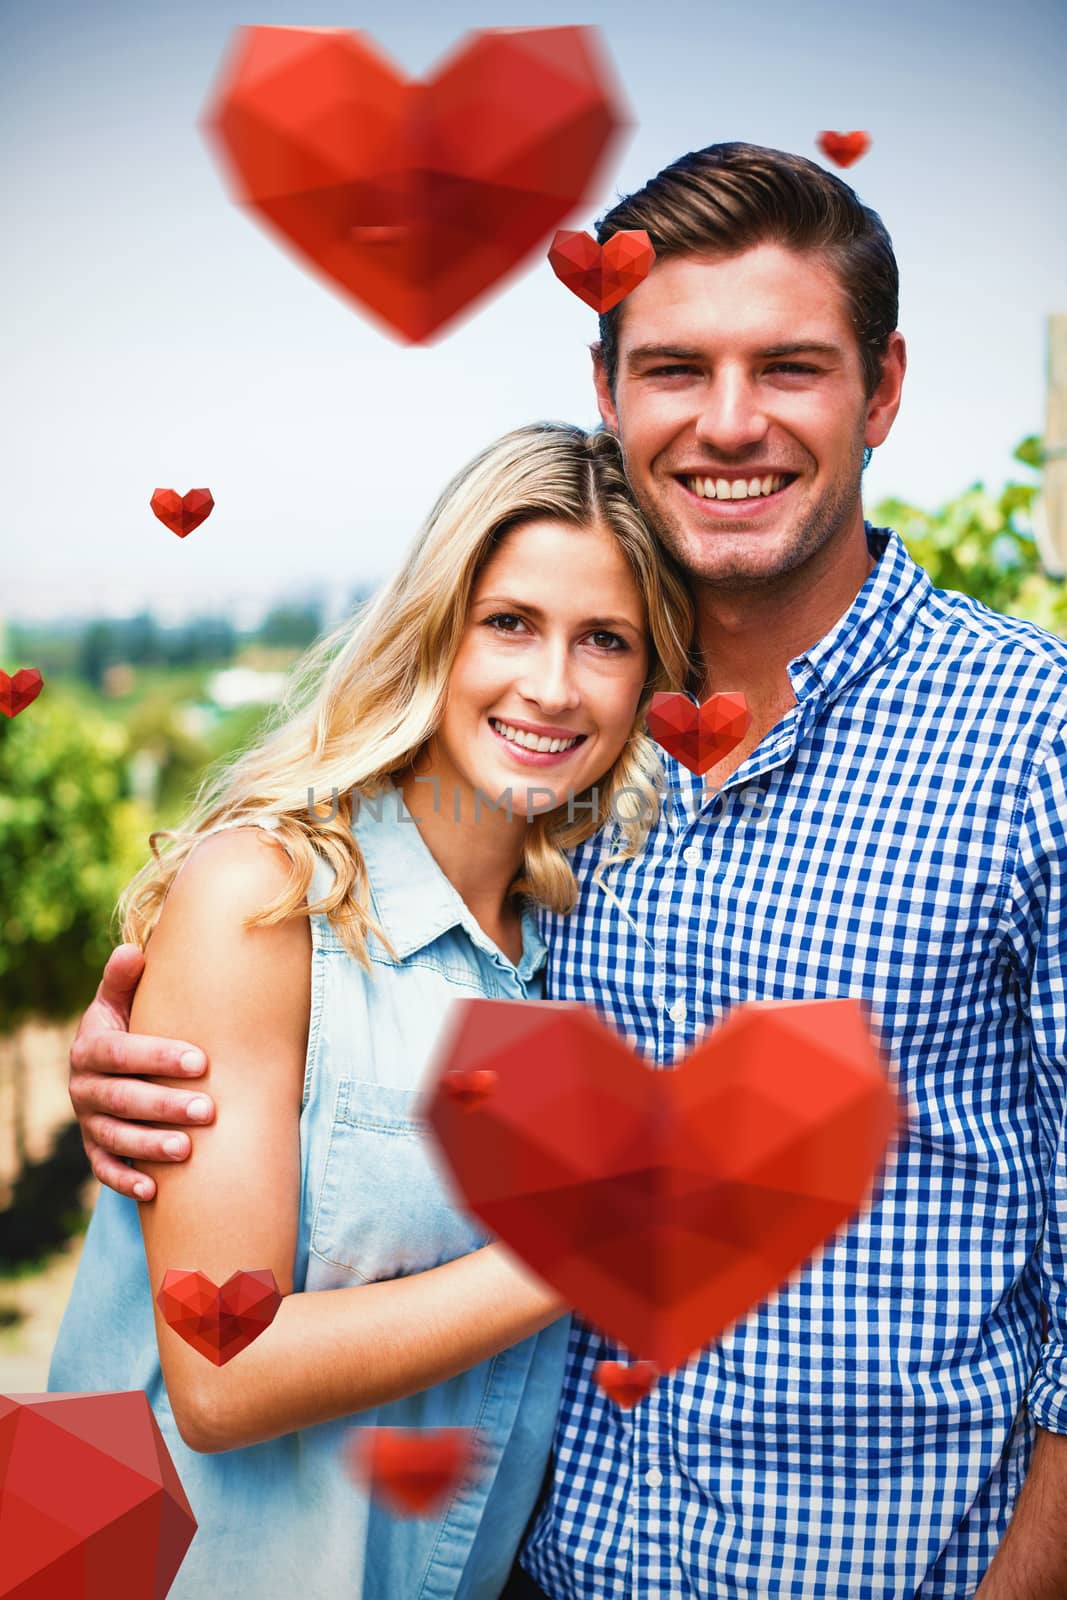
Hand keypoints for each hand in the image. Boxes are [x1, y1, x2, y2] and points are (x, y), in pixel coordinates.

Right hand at [68, 943, 215, 1200]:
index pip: (121, 1052)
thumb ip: (124, 980)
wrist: (110, 1063)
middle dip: (165, 1105)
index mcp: (91, 1047)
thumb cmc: (131, 1025)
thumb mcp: (121, 1001)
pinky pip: (104, 1168)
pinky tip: (153, 1191)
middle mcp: (84, 1087)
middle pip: (122, 1099)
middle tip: (208, 1110)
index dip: (158, 1056)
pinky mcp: (94, 1149)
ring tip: (187, 1150)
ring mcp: (88, 1121)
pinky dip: (124, 1180)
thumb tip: (133, 951)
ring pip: (115, 1137)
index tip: (200, 1060)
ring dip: (150, 1145)